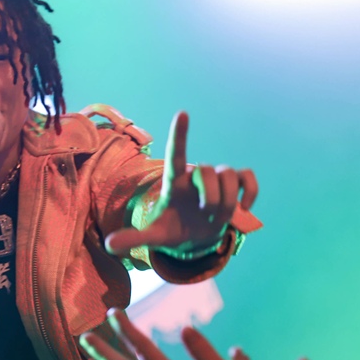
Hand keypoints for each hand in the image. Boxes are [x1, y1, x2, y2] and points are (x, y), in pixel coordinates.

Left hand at [105, 111, 257, 255]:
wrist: (193, 240)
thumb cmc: (171, 231)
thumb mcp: (152, 237)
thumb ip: (133, 238)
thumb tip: (109, 246)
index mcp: (174, 183)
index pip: (176, 155)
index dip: (180, 136)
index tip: (182, 114)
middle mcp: (194, 177)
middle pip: (208, 170)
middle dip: (211, 197)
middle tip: (205, 215)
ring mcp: (215, 181)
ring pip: (229, 174)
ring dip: (227, 199)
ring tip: (217, 217)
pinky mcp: (232, 188)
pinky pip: (247, 177)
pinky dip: (250, 190)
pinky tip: (245, 208)